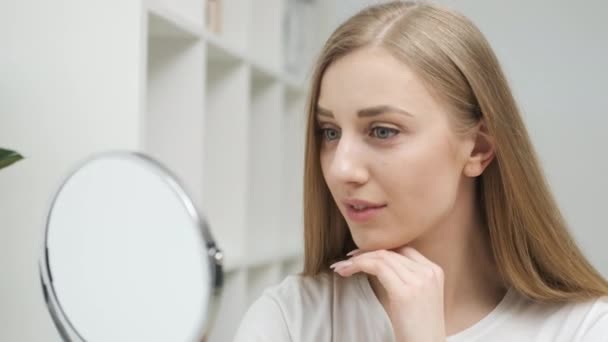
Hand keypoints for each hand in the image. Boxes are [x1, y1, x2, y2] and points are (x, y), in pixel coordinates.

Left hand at [331, 247, 445, 341]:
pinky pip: (377, 267)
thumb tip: (377, 264)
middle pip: (391, 252)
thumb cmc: (418, 329)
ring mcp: (419, 281)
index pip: (403, 249)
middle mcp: (429, 272)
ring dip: (357, 260)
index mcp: (434, 271)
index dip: (379, 249)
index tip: (361, 255)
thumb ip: (405, 278)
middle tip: (346, 261)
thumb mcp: (417, 297)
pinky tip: (347, 271)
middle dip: (365, 254)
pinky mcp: (405, 292)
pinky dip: (358, 265)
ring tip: (341, 268)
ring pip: (382, 257)